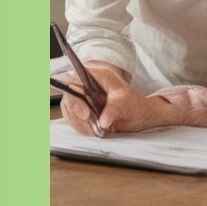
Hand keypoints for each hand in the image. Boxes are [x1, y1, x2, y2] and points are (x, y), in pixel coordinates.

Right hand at [59, 63, 180, 135]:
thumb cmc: (134, 104)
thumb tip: (103, 121)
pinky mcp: (80, 108)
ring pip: (68, 109)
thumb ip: (115, 108)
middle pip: (69, 97)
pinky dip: (80, 127)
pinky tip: (90, 131)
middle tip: (92, 128)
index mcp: (97, 74)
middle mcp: (86, 83)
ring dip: (79, 123)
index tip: (86, 115)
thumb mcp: (127, 103)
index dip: (76, 98)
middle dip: (78, 116)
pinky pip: (72, 117)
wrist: (138, 115)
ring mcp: (82, 95)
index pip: (75, 81)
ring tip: (94, 131)